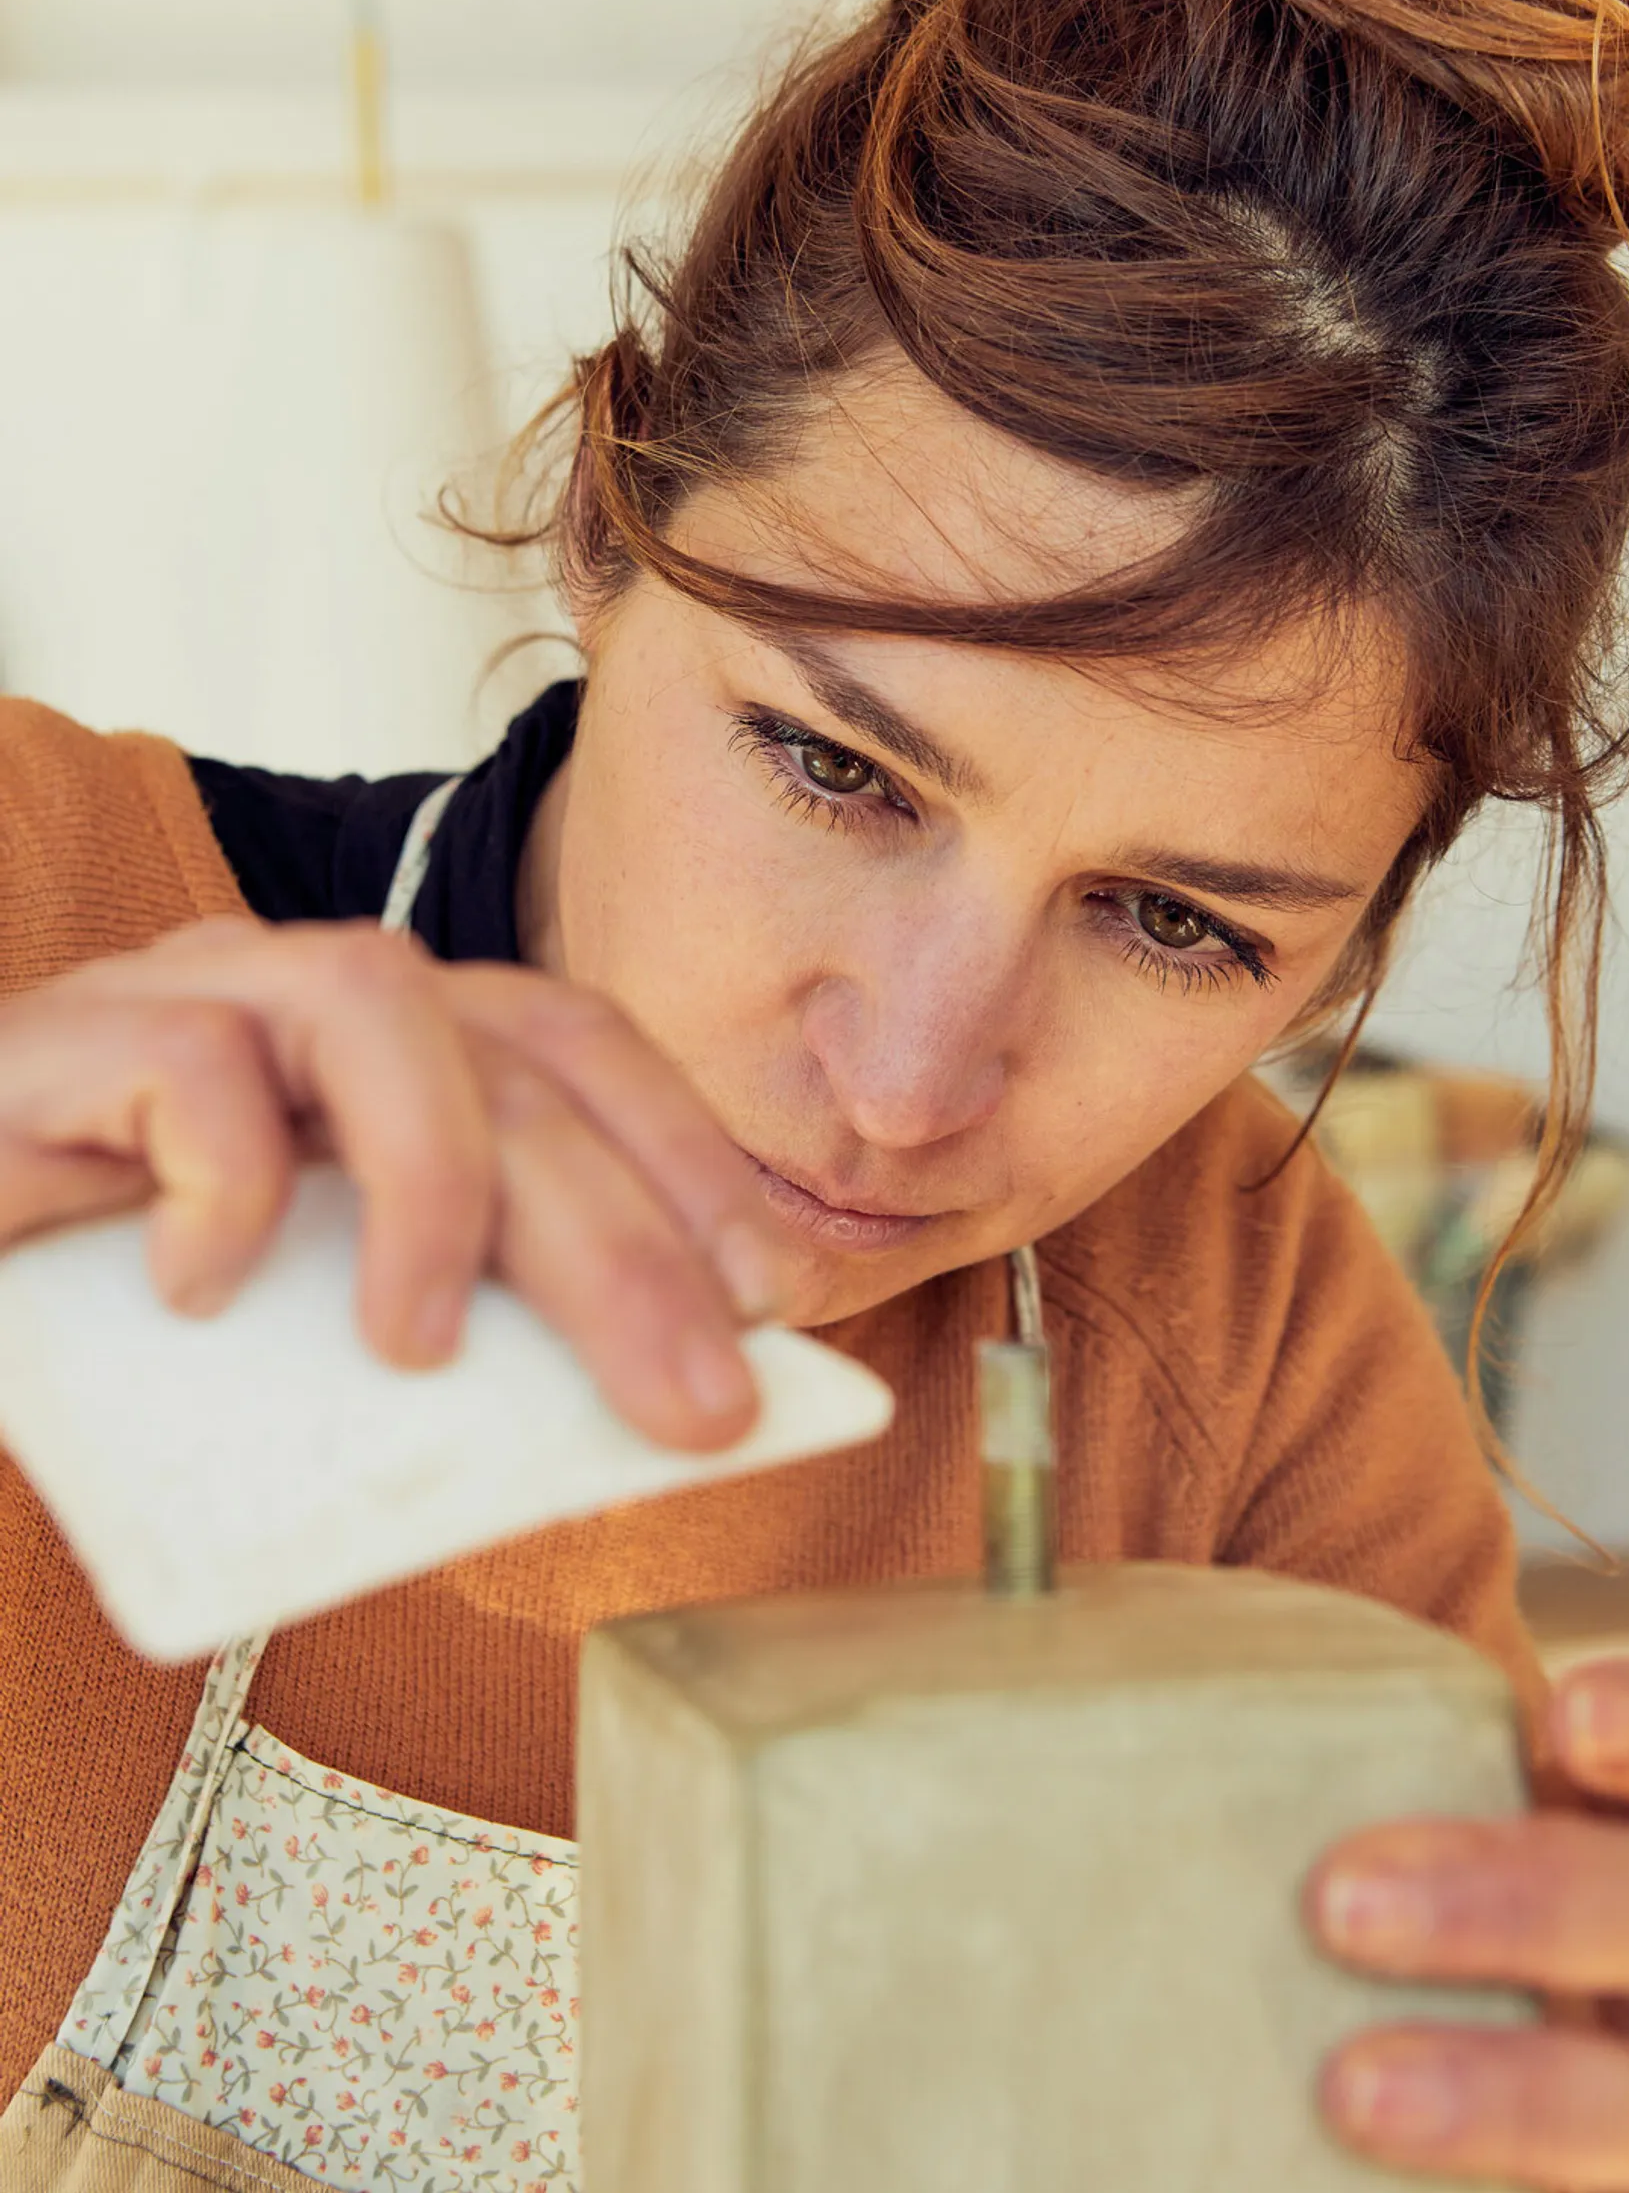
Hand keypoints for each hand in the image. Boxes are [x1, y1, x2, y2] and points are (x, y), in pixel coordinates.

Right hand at [0, 916, 790, 1450]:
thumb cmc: (107, 1316)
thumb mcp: (302, 1336)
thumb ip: (431, 1339)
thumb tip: (607, 1425)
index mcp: (379, 1051)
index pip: (571, 1044)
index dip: (685, 1152)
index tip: (769, 1296)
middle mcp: (298, 994)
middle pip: (506, 1062)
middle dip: (619, 1237)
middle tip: (688, 1402)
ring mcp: (184, 994)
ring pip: (371, 1003)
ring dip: (434, 1181)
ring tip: (417, 1348)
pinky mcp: (65, 1038)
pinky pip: (187, 1058)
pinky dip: (225, 1179)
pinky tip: (206, 1294)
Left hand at [1306, 1652, 1628, 2184]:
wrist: (1512, 2115)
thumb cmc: (1459, 1937)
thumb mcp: (1469, 1848)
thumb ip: (1383, 1770)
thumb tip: (1167, 1657)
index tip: (1567, 1717)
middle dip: (1524, 1901)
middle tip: (1338, 1898)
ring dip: (1515, 2098)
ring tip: (1351, 2088)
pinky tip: (1371, 2178)